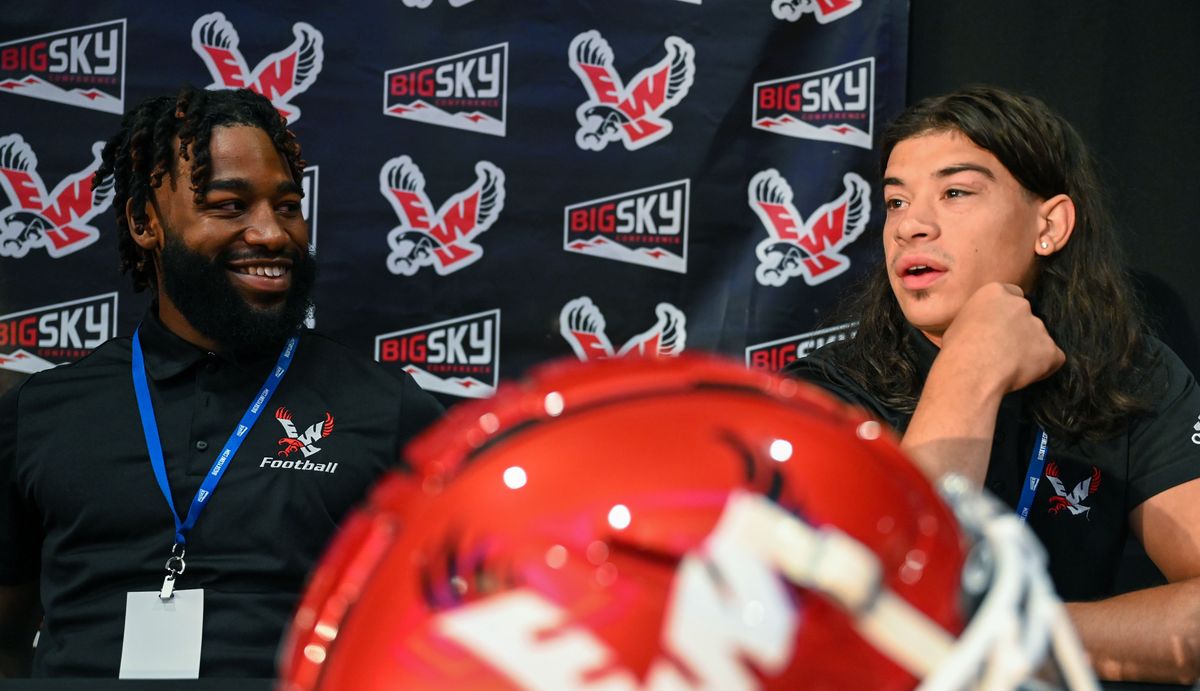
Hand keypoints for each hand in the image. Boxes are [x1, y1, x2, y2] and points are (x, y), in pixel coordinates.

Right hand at [939, 282, 1065, 395]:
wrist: (970, 372)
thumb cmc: (956, 350)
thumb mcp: (958, 323)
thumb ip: (978, 319)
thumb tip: (981, 330)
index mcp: (995, 292)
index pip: (1011, 295)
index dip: (1005, 314)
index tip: (997, 329)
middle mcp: (1021, 305)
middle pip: (1026, 317)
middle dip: (1018, 332)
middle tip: (1001, 351)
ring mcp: (1038, 326)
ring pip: (1039, 339)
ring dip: (1028, 350)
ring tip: (1006, 367)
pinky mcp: (1050, 350)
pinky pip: (1052, 359)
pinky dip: (1043, 367)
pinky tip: (1021, 374)